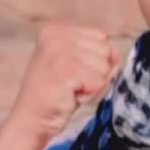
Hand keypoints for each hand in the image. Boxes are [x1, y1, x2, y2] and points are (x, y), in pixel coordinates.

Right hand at [5, 22, 120, 145]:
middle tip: (71, 85)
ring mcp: (58, 50)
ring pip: (104, 68)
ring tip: (69, 91)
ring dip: (92, 86)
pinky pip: (99, 82)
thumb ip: (102, 55)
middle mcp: (55, 34)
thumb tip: (118, 53)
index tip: (72, 74)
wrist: (32, 120)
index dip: (94, 62)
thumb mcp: (82, 67)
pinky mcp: (64, 69)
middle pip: (105, 51)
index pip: (101, 38)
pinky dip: (89, 95)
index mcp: (57, 29)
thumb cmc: (58, 95)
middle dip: (95, 74)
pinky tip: (69, 97)